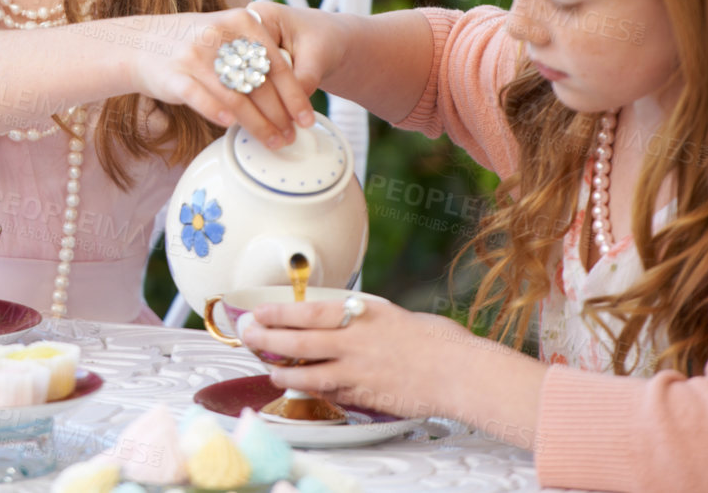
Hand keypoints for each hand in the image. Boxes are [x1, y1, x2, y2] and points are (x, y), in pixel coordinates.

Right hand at [127, 4, 316, 148]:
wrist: (140, 43)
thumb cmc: (191, 43)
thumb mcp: (226, 33)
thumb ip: (255, 52)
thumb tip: (293, 88)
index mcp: (240, 21)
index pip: (277, 64)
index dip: (295, 96)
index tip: (307, 118)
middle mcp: (220, 36)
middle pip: (261, 85)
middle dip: (281, 116)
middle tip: (292, 136)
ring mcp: (196, 56)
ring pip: (237, 98)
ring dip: (259, 125)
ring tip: (273, 141)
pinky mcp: (176, 76)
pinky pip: (204, 100)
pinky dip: (221, 115)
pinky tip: (232, 128)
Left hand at [241, 297, 543, 445]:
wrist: (459, 372)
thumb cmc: (437, 340)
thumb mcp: (396, 315)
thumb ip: (366, 317)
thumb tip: (348, 317)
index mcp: (361, 314)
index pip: (306, 311)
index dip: (276, 313)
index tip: (257, 312)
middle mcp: (354, 342)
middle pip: (297, 342)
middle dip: (266, 339)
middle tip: (248, 337)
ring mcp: (358, 371)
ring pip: (306, 373)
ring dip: (282, 371)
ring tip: (268, 368)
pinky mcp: (365, 395)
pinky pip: (329, 393)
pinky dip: (311, 390)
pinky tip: (300, 388)